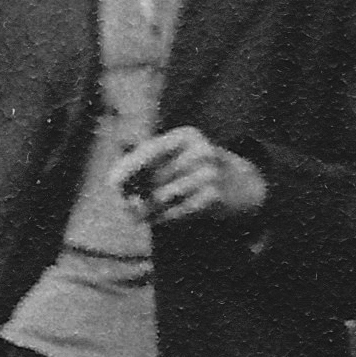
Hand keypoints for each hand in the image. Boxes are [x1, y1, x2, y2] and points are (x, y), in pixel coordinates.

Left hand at [111, 127, 267, 226]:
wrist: (244, 185)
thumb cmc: (197, 169)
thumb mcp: (179, 153)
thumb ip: (148, 160)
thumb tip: (115, 180)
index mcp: (187, 135)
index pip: (151, 150)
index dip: (128, 167)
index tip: (112, 183)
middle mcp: (200, 151)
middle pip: (154, 176)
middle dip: (135, 192)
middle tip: (124, 205)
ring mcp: (209, 174)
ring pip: (162, 196)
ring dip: (145, 209)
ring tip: (135, 215)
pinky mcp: (214, 198)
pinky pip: (177, 211)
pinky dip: (161, 218)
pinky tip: (152, 220)